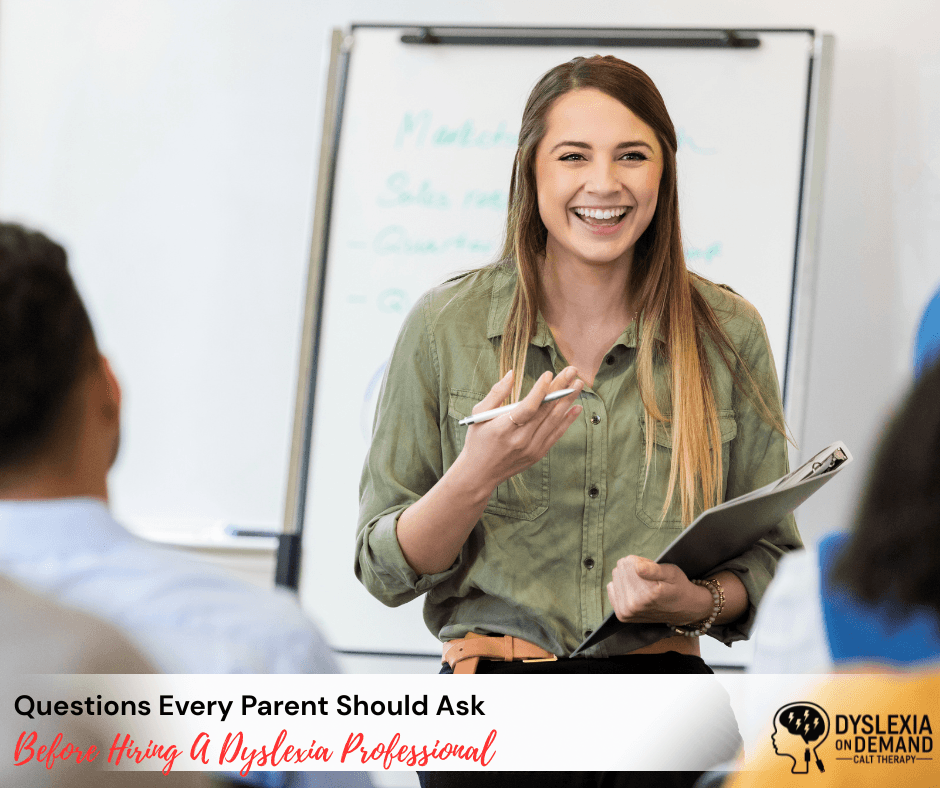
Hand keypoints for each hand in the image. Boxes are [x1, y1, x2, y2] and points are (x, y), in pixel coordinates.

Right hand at [460, 367, 582, 492]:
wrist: (479, 473)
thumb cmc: (477, 440)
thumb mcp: (479, 414)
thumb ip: (496, 393)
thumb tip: (511, 373)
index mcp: (503, 429)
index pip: (527, 408)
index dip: (540, 391)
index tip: (549, 374)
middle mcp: (520, 440)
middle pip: (545, 411)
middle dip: (560, 388)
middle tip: (572, 371)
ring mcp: (531, 449)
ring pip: (554, 421)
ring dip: (568, 401)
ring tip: (578, 384)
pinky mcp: (538, 454)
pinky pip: (556, 434)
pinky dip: (567, 420)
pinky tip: (576, 406)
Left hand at [606, 555, 712, 625]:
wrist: (684, 609)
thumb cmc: (678, 587)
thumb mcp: (671, 573)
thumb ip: (653, 569)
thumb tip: (635, 566)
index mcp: (645, 595)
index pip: (627, 562)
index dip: (641, 561)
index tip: (652, 569)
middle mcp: (632, 606)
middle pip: (620, 569)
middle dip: (634, 569)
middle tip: (650, 578)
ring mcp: (626, 612)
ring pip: (616, 577)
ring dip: (629, 578)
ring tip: (645, 584)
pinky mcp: (622, 615)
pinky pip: (612, 588)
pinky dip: (623, 586)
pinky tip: (636, 590)